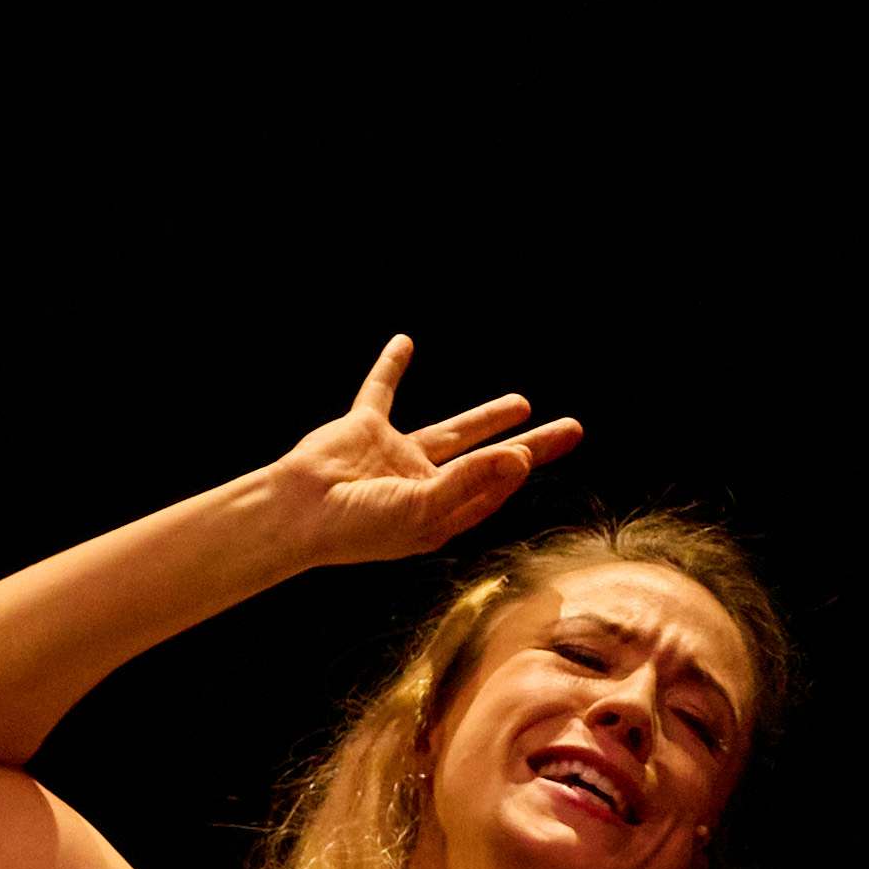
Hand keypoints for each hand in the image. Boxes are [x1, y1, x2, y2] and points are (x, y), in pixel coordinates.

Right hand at [259, 334, 584, 568]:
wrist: (295, 512)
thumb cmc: (356, 525)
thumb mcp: (422, 509)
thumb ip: (471, 481)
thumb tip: (522, 458)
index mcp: (441, 516)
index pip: (495, 488)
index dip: (518, 469)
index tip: (539, 447)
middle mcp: (425, 488)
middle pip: (491, 460)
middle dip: (533, 446)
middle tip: (573, 430)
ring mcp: (396, 458)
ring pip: (453, 432)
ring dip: (488, 418)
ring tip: (523, 404)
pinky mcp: (364, 430)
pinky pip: (381, 391)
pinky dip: (391, 367)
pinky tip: (405, 343)